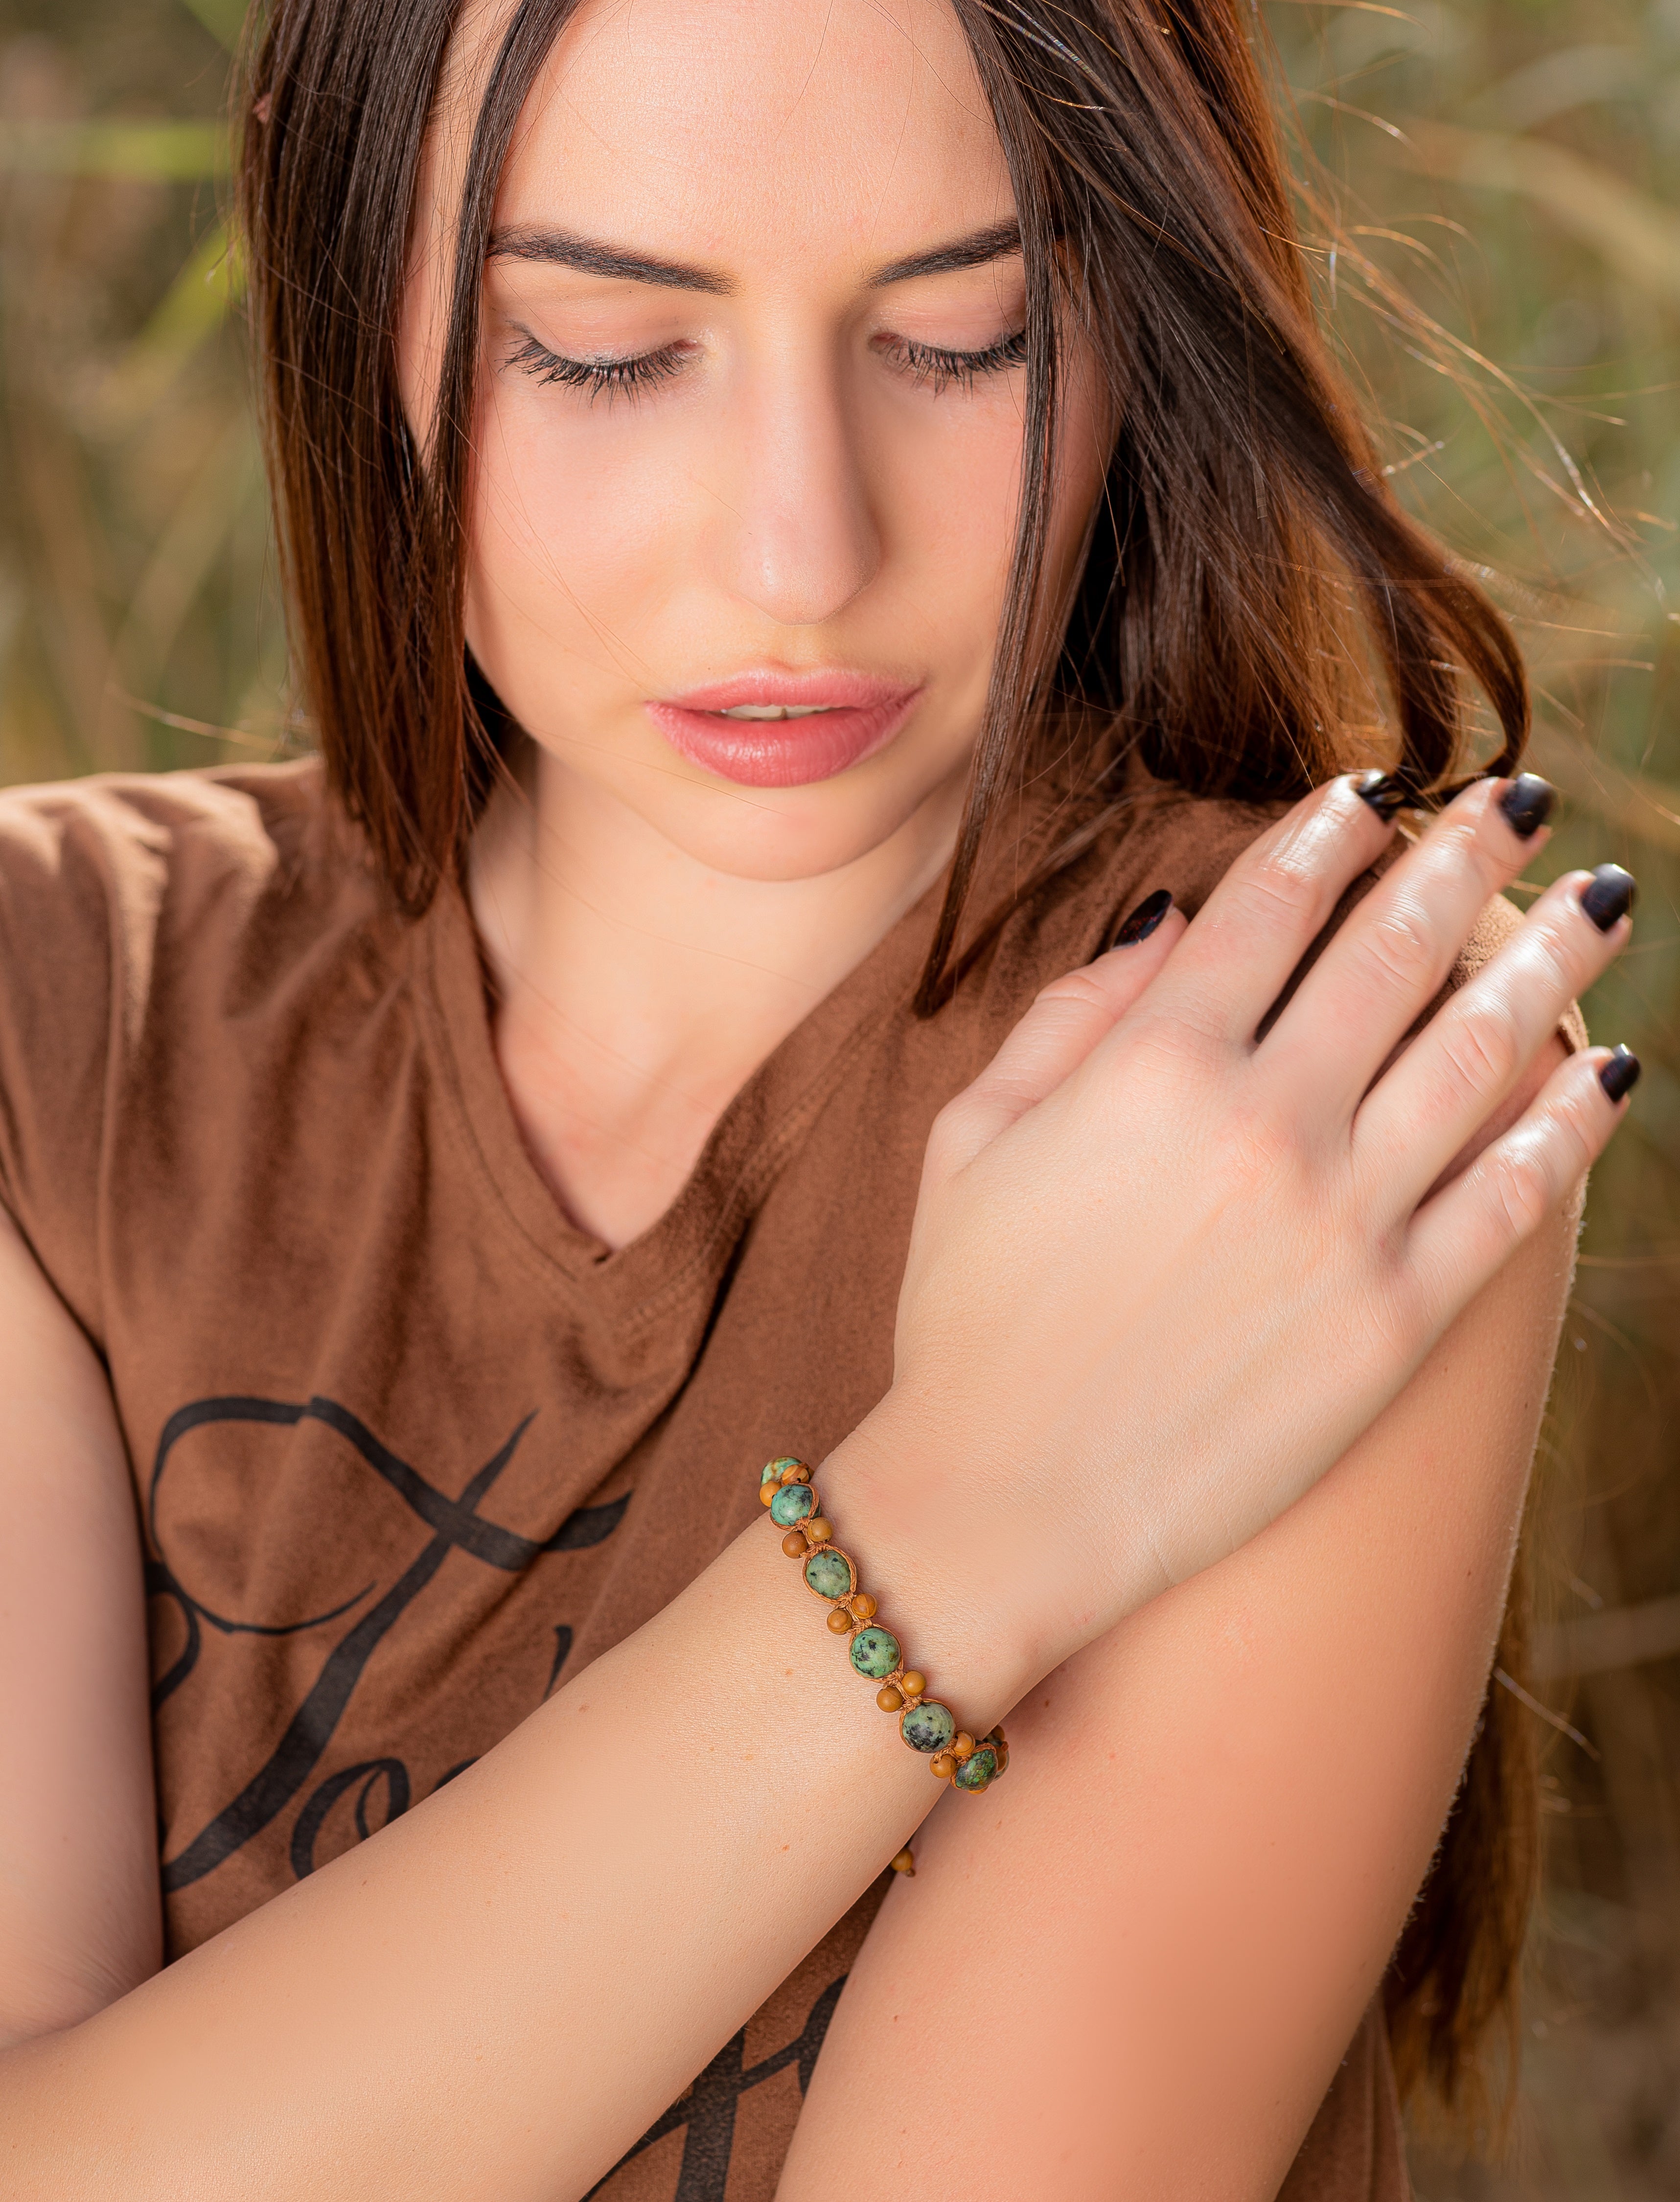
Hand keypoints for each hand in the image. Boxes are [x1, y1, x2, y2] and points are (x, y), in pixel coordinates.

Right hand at [854, 775, 1632, 1684]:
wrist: (1004, 1502)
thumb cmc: (968, 1315)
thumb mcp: (974, 1137)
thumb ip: (1072, 1012)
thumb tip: (1174, 914)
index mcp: (1153, 1067)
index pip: (1270, 904)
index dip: (1330, 829)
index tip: (1375, 787)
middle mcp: (1265, 1125)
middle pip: (1394, 952)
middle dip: (1464, 858)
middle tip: (1517, 803)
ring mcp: (1343, 1225)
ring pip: (1478, 1055)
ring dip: (1547, 964)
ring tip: (1596, 908)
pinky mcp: (1395, 1322)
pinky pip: (1511, 1197)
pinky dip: (1568, 1123)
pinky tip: (1607, 1070)